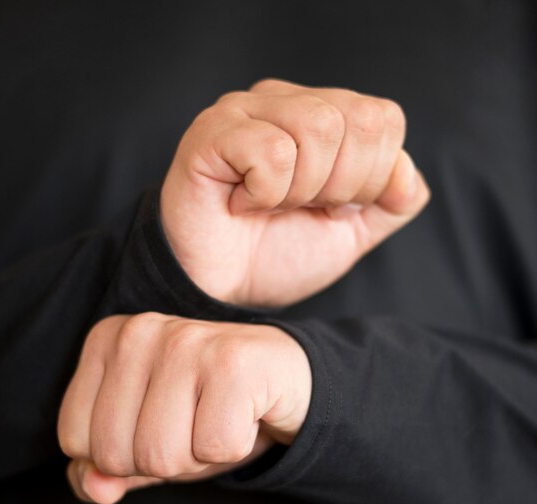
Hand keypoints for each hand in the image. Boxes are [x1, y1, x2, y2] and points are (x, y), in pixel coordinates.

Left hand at [57, 313, 311, 503]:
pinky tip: (245, 413)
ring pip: (162, 455)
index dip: (120, 456)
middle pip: (115, 453)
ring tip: (217, 419)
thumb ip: (104, 468)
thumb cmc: (209, 409)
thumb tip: (96, 488)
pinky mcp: (234, 362)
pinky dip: (234, 448)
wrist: (285, 379)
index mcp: (108, 340)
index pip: (75, 439)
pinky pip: (215, 448)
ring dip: (198, 457)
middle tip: (193, 425)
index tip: (161, 422)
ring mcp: (187, 342)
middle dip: (159, 461)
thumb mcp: (146, 440)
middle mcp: (141, 331)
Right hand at [161, 78, 429, 306]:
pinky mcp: (213, 133)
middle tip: (298, 209)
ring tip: (268, 206)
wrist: (221, 288)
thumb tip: (404, 170)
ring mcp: (245, 110)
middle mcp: (285, 101)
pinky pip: (273, 152)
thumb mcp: (350, 235)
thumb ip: (392, 203)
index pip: (383, 119)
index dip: (370, 178)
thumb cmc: (276, 257)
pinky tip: (241, 203)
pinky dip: (265, 195)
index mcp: (321, 115)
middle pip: (359, 121)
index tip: (329, 208)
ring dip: (301, 191)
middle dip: (340, 188)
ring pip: (319, 129)